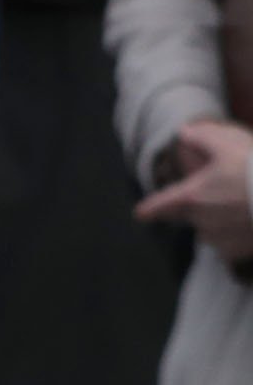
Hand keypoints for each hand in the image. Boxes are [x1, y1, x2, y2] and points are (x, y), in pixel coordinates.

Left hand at [140, 114, 252, 262]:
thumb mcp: (230, 143)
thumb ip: (204, 137)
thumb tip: (184, 132)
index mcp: (190, 196)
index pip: (156, 206)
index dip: (148, 208)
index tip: (141, 212)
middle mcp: (197, 220)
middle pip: (183, 216)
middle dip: (190, 207)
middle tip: (214, 193)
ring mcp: (215, 238)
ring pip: (205, 231)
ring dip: (213, 221)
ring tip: (236, 206)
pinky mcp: (233, 251)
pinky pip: (225, 245)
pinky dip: (232, 236)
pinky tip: (245, 223)